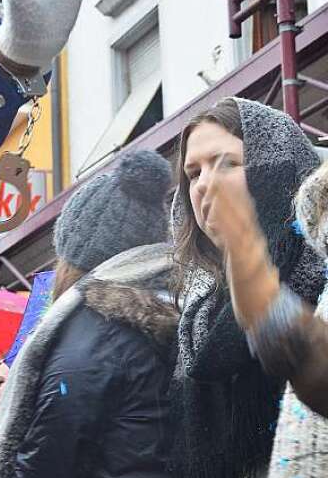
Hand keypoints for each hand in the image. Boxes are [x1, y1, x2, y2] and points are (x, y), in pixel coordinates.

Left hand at [206, 168, 279, 329]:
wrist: (265, 309)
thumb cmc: (254, 286)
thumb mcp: (243, 259)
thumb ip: (238, 244)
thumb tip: (229, 230)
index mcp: (251, 238)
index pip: (242, 211)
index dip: (232, 192)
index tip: (222, 173)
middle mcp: (252, 240)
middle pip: (239, 210)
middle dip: (226, 189)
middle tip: (215, 168)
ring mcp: (248, 249)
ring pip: (235, 220)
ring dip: (224, 200)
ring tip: (212, 182)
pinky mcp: (242, 261)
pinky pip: (231, 240)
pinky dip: (223, 226)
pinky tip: (213, 214)